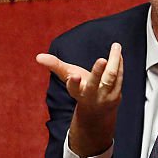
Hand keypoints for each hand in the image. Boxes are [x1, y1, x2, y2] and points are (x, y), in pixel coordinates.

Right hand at [36, 42, 123, 157]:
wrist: (97, 112)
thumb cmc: (80, 89)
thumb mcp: (67, 77)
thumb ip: (55, 66)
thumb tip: (38, 57)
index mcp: (77, 93)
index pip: (74, 89)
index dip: (74, 83)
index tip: (74, 76)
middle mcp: (91, 96)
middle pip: (95, 84)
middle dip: (97, 72)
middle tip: (101, 59)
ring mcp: (105, 96)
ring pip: (111, 77)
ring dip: (114, 61)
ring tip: (116, 46)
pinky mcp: (117, 94)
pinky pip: (119, 76)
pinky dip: (119, 63)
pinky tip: (118, 52)